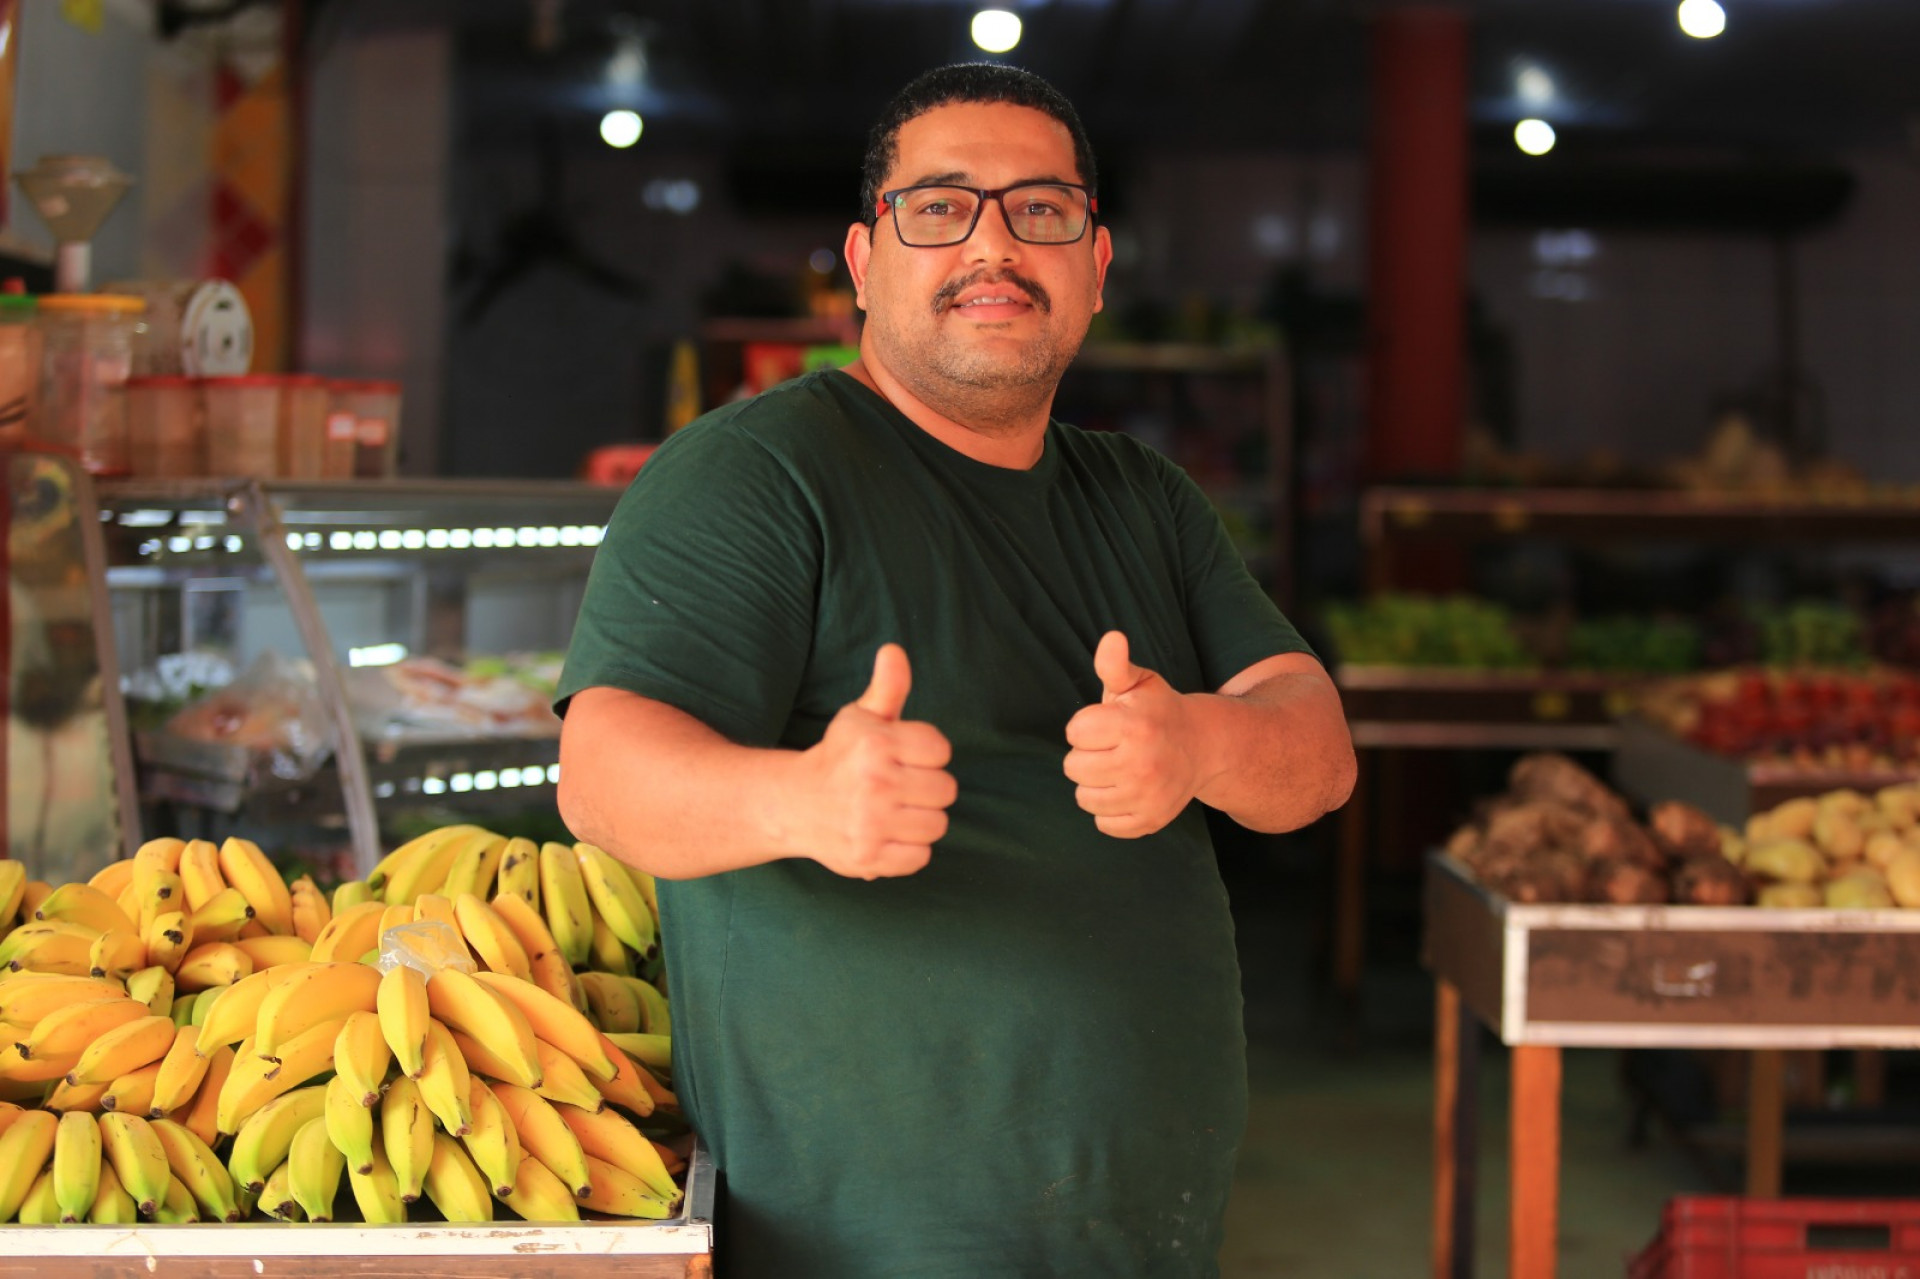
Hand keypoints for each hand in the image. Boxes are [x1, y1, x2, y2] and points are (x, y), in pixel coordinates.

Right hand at [800, 644, 956, 878]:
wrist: (794, 805)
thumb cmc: (839, 756)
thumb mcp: (861, 717)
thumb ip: (887, 686)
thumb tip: (894, 651)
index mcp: (875, 744)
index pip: (941, 749)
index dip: (927, 753)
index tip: (905, 757)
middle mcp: (874, 783)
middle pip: (946, 789)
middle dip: (927, 787)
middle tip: (900, 787)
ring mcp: (870, 824)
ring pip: (937, 825)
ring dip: (921, 819)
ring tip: (896, 811)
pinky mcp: (868, 858)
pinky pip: (920, 857)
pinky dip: (909, 850)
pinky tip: (888, 835)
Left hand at [1063, 631, 1200, 837]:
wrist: (1202, 747)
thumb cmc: (1157, 711)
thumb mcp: (1138, 683)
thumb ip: (1115, 664)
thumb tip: (1112, 638)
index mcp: (1135, 726)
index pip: (1074, 732)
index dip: (1087, 726)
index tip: (1108, 723)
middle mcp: (1142, 765)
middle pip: (1073, 768)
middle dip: (1088, 755)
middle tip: (1114, 747)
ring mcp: (1148, 797)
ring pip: (1084, 799)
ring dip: (1095, 784)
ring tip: (1119, 768)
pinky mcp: (1150, 821)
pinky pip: (1103, 824)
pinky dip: (1109, 810)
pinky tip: (1127, 790)